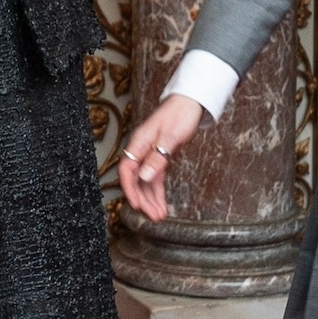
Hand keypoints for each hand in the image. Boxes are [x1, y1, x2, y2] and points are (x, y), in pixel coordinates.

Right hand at [116, 95, 204, 220]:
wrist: (190, 102)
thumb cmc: (180, 114)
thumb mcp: (171, 137)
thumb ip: (157, 157)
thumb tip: (144, 176)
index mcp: (139, 142)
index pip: (127, 169)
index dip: (129, 188)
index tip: (136, 204)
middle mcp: (141, 149)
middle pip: (135, 179)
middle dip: (143, 199)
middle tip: (152, 216)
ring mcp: (149, 154)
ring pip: (145, 181)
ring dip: (151, 199)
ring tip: (159, 216)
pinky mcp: (159, 156)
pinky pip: (155, 178)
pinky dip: (157, 192)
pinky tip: (161, 204)